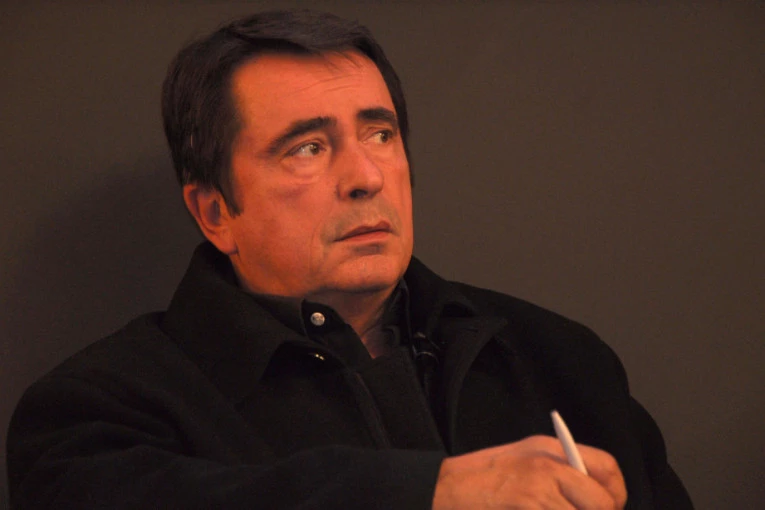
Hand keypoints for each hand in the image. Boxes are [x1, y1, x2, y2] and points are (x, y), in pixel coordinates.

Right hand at [432, 435, 626, 508]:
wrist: (448, 489)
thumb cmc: (485, 479)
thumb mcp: (525, 460)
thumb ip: (560, 473)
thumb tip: (597, 497)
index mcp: (550, 450)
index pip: (608, 468)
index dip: (615, 494)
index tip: (610, 507)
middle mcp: (549, 466)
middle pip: (603, 502)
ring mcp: (538, 489)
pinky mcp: (529, 505)